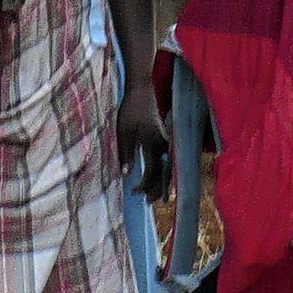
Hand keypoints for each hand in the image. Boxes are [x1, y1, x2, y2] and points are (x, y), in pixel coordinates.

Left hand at [116, 78, 167, 199]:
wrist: (143, 90)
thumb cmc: (130, 110)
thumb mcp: (123, 132)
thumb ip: (125, 154)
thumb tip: (126, 175)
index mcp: (153, 144)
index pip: (152, 172)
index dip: (144, 186)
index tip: (134, 193)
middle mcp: (164, 144)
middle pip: (165, 173)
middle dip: (158, 189)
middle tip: (150, 202)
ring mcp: (167, 140)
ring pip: (169, 166)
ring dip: (163, 181)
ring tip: (156, 194)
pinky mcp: (166, 137)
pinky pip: (169, 158)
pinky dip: (165, 170)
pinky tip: (160, 175)